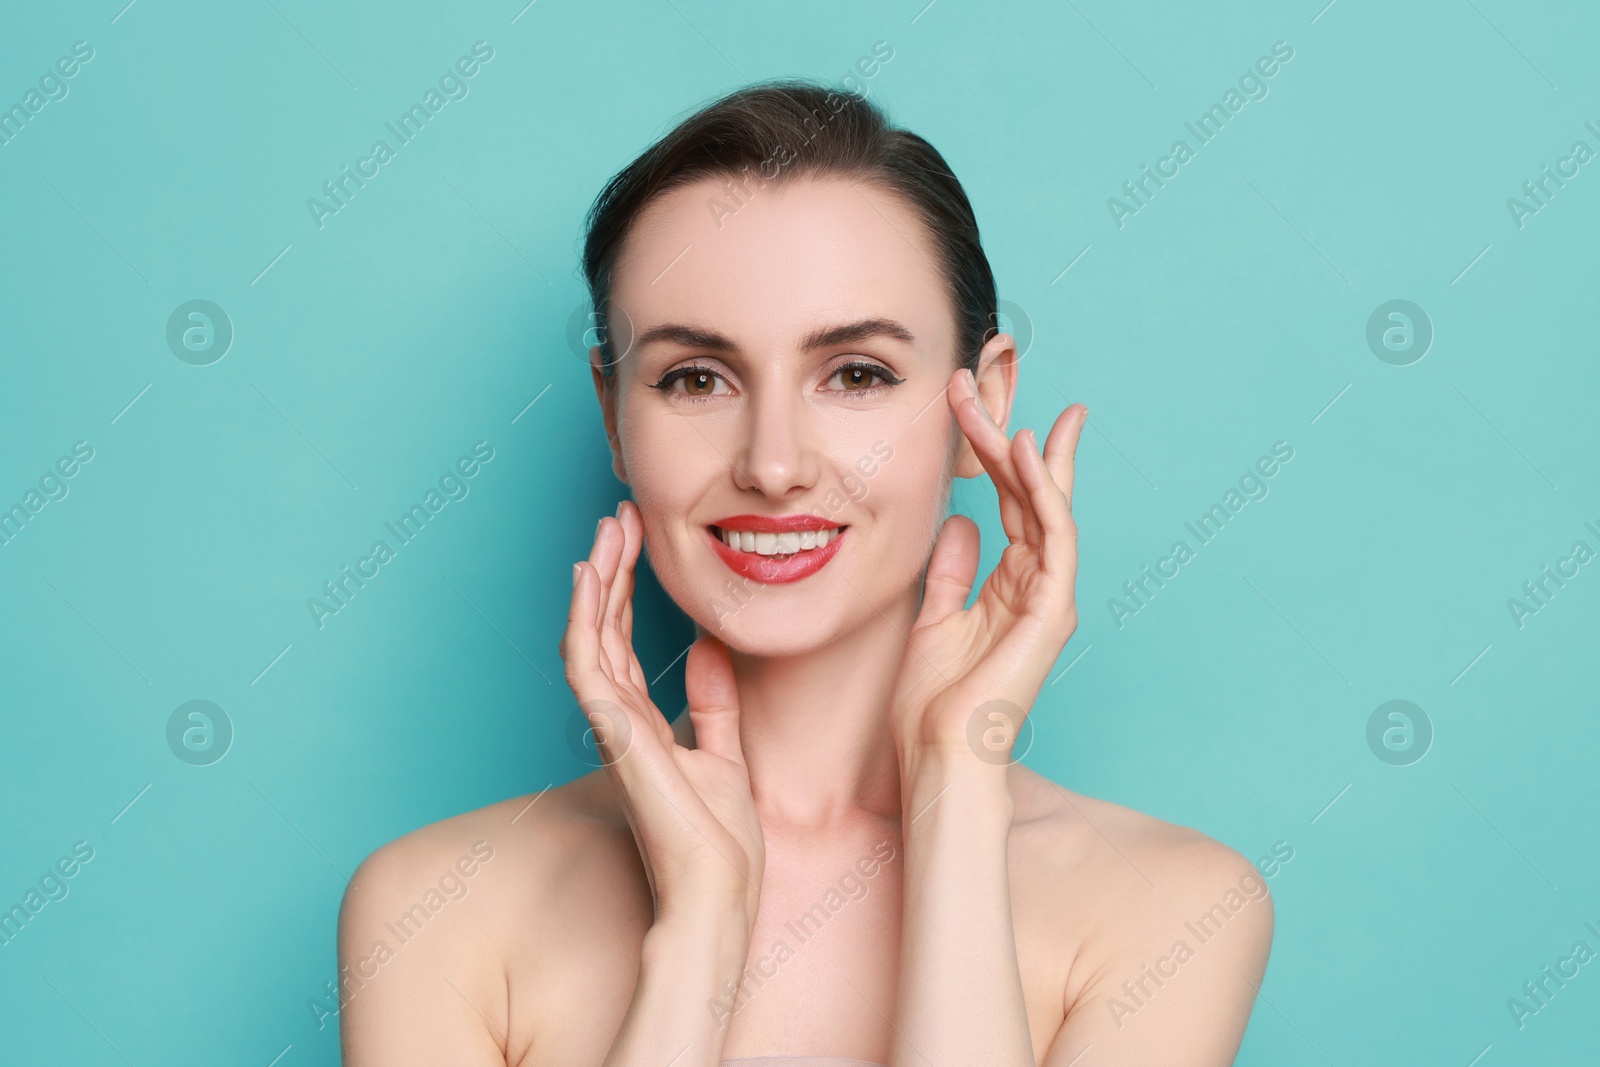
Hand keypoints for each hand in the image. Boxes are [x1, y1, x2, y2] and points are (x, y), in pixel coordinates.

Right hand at [561, 501, 764, 928]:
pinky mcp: (616, 733)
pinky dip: (584, 618)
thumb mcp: (726, 757)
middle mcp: (620, 720)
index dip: (629, 589)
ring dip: (597, 579)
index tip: (639, 538)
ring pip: (590, 635)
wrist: (720, 891)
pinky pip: (587, 664)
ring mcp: (613, 726)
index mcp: (643, 725)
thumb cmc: (721, 843)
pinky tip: (590, 576)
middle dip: (611, 569)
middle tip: (620, 515)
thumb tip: (709, 649)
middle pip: (604, 628)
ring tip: (607, 528)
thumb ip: (713, 706)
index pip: (626, 641)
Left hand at [888, 369, 1087, 770]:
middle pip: (1029, 492)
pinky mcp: (1051, 612)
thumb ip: (952, 573)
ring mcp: (1048, 597)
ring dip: (1021, 450)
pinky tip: (1026, 452)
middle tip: (985, 378)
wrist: (937, 758)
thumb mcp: (934, 620)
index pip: (1011, 502)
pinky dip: (1043, 492)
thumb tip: (960, 526)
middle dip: (1007, 433)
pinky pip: (1053, 538)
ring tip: (994, 402)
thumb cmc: (932, 705)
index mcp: (1009, 586)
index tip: (977, 400)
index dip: (996, 450)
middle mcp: (1035, 585)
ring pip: (1043, 504)